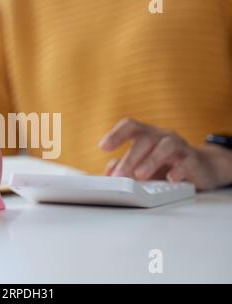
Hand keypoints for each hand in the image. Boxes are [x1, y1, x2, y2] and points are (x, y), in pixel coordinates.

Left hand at [99, 118, 231, 190]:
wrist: (201, 168)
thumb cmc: (164, 165)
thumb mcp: (140, 165)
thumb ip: (122, 166)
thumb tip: (107, 174)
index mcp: (146, 135)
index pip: (130, 126)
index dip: (116, 134)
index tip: (102, 147)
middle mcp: (162, 136)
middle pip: (145, 139)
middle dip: (130, 158)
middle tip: (119, 176)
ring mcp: (180, 147)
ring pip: (167, 146)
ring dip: (151, 160)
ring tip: (140, 175)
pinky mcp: (194, 161)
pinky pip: (188, 162)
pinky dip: (179, 170)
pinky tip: (170, 178)